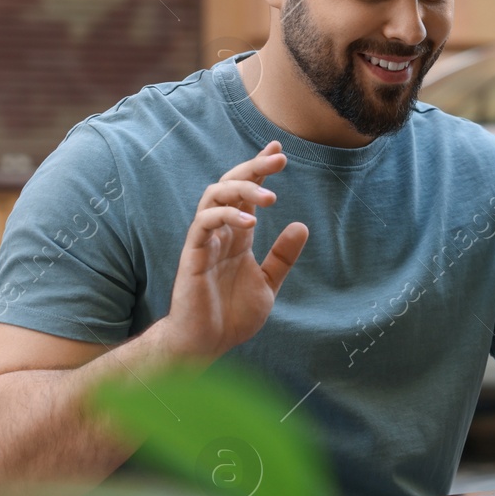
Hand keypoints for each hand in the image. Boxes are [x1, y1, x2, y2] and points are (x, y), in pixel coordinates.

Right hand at [155, 140, 307, 361]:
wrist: (205, 345)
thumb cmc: (231, 316)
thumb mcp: (268, 284)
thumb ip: (282, 257)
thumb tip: (302, 226)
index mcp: (237, 236)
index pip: (246, 193)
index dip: (260, 169)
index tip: (278, 150)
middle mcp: (220, 233)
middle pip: (230, 185)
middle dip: (253, 168)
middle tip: (279, 159)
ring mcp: (204, 241)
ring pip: (214, 197)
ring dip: (242, 189)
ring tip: (270, 195)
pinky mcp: (193, 255)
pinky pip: (204, 224)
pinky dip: (226, 216)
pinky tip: (250, 221)